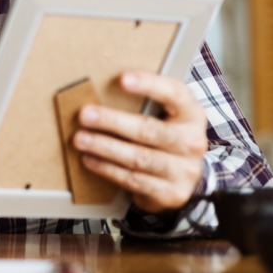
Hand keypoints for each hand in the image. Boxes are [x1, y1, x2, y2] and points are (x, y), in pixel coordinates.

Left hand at [72, 71, 207, 214]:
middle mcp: (193, 142)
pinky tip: (90, 160)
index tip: (122, 79)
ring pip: (139, 158)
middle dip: (112, 121)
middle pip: (149, 130)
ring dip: (104, 147)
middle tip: (84, 115)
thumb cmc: (164, 136)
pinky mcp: (172, 193)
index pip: (174, 93)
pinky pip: (134, 180)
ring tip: (80, 139)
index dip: (149, 84)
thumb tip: (98, 89)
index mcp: (191, 114)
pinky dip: (108, 169)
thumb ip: (143, 103)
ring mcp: (185, 170)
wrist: (183, 177)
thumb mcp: (164, 116)